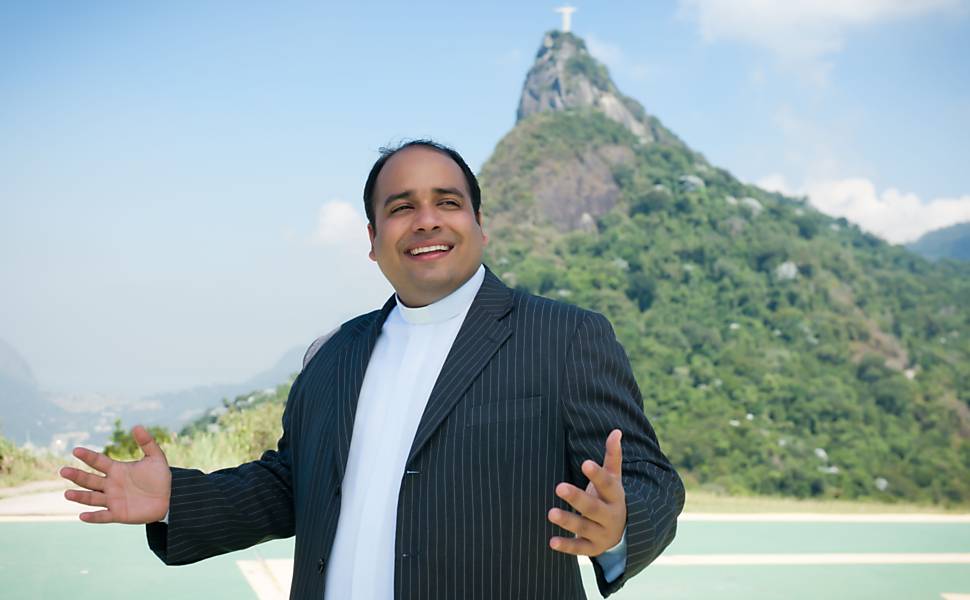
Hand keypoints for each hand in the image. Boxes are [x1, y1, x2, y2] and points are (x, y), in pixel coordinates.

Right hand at [59, 425, 171, 523]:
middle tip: (63, 471)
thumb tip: (136, 426)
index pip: (98, 461)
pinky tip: (82, 516)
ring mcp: (113, 500)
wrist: (169, 497)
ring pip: (92, 498)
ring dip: (80, 496)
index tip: (76, 450)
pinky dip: (93, 517)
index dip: (88, 456)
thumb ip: (147, 442)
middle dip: (77, 476)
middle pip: (90, 480)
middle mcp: (110, 484)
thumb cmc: (159, 477)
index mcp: (117, 470)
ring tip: (67, 493)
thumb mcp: (155, 458)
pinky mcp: (118, 514)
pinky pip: (103, 516)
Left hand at [548, 429, 625, 555]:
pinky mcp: (592, 547)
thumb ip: (612, 457)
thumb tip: (616, 431)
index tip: (585, 463)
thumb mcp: (614, 479)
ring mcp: (602, 533)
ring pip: (584, 527)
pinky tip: (551, 542)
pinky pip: (579, 548)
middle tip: (559, 487)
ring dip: (568, 521)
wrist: (622, 532)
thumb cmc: (610, 498)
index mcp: (616, 496)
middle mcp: (610, 516)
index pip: (608, 484)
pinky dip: (566, 546)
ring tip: (550, 513)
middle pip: (593, 507)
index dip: (597, 475)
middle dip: (577, 498)